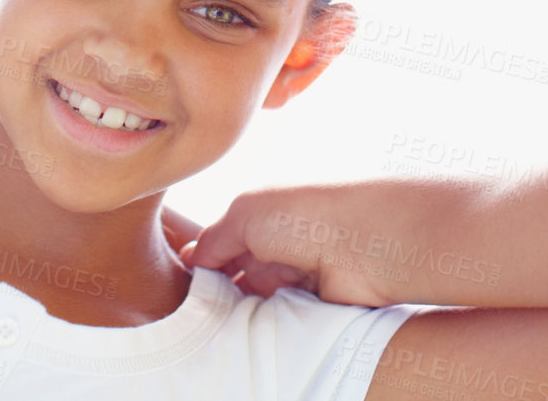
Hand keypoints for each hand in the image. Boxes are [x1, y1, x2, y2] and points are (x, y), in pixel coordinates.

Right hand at [188, 184, 406, 306]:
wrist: (364, 243)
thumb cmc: (305, 214)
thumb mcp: (245, 212)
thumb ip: (214, 237)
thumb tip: (191, 256)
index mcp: (261, 213)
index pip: (222, 243)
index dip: (202, 264)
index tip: (183, 287)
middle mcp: (277, 242)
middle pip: (236, 275)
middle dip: (217, 294)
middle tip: (195, 314)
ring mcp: (294, 273)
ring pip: (255, 300)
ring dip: (240, 312)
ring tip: (217, 327)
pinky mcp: (310, 303)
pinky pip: (278, 320)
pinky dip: (264, 326)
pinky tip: (246, 335)